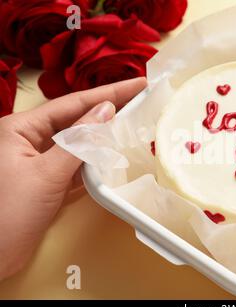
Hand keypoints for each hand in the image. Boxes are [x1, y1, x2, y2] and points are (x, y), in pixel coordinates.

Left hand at [0, 77, 146, 280]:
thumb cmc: (7, 212)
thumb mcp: (46, 173)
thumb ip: (79, 142)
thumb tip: (106, 110)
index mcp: (21, 129)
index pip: (72, 104)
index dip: (108, 93)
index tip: (137, 84)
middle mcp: (30, 140)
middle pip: (77, 120)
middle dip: (108, 109)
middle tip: (141, 99)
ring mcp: (40, 162)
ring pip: (79, 143)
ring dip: (104, 136)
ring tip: (134, 122)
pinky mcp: (49, 182)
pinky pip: (77, 164)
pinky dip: (97, 161)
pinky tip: (115, 154)